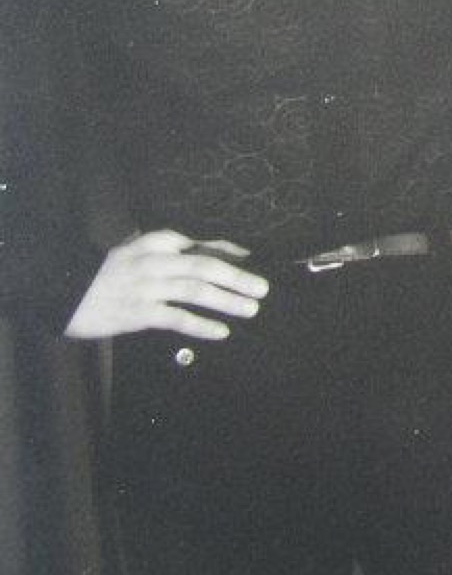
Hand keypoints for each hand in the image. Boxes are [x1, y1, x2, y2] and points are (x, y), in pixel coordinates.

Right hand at [64, 230, 266, 340]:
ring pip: (195, 291)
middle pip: (204, 267)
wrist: (64, 294)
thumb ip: (173, 251)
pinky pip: (177, 318)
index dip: (230, 251)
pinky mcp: (138, 313)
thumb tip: (220, 253)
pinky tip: (221, 331)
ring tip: (251, 308)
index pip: (200, 244)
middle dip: (237, 277)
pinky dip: (201, 324)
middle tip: (263, 288)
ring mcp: (146, 288)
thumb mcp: (139, 253)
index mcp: (155, 243)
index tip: (254, 259)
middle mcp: (154, 262)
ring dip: (227, 300)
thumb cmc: (109, 274)